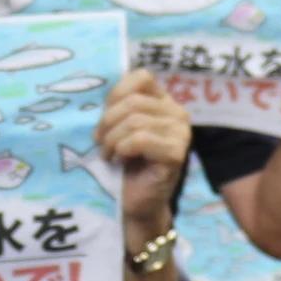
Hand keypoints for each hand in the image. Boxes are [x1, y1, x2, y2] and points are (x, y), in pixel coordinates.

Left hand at [97, 70, 190, 225]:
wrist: (135, 202)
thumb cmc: (125, 164)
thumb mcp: (118, 127)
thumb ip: (119, 106)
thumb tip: (108, 98)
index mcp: (164, 102)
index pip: (141, 77)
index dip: (116, 95)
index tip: (105, 119)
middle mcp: (178, 113)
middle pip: (134, 101)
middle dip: (108, 122)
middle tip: (100, 142)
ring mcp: (181, 133)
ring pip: (135, 121)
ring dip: (112, 139)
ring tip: (109, 154)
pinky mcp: (177, 153)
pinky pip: (140, 140)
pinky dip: (122, 150)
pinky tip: (121, 161)